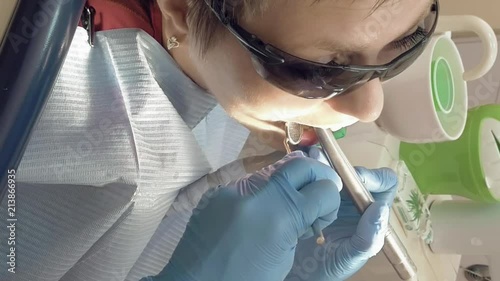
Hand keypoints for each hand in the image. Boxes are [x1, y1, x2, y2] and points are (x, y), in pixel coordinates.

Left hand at [148, 151, 342, 280]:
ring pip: (273, 174)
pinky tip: (252, 218)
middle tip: (311, 200)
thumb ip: (299, 226)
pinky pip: (247, 187)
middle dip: (313, 179)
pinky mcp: (216, 192)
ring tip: (279, 211)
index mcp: (280, 218)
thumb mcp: (283, 260)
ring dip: (284, 189)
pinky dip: (258, 199)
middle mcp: (257, 195)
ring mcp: (233, 190)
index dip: (329, 201)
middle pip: (301, 165)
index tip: (322, 215)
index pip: (324, 189)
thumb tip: (310, 205)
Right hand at [285, 147, 397, 280]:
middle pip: (354, 172)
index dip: (374, 177)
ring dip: (322, 160)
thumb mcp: (349, 257)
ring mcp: (331, 195)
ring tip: (309, 157)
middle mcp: (353, 200)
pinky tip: (296, 166)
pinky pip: (313, 174)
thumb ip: (368, 238)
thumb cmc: (326, 268)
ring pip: (332, 168)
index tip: (354, 180)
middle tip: (321, 163)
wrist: (294, 273)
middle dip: (339, 164)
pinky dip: (307, 165)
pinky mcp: (311, 193)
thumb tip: (380, 208)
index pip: (384, 183)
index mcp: (369, 213)